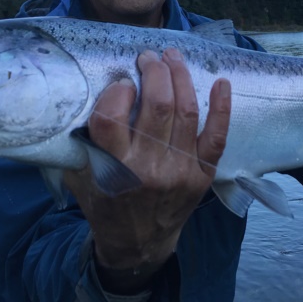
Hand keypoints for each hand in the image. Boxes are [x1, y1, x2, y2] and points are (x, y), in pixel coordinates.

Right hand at [63, 48, 230, 292]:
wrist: (138, 243)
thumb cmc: (105, 202)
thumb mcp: (81, 175)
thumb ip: (82, 140)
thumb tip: (90, 93)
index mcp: (114, 167)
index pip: (112, 118)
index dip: (117, 91)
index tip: (121, 82)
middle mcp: (149, 168)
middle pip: (157, 106)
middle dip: (154, 71)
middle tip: (149, 58)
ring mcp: (180, 171)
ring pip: (186, 112)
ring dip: (181, 77)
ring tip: (173, 59)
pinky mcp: (202, 175)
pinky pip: (217, 137)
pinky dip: (222, 108)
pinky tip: (221, 82)